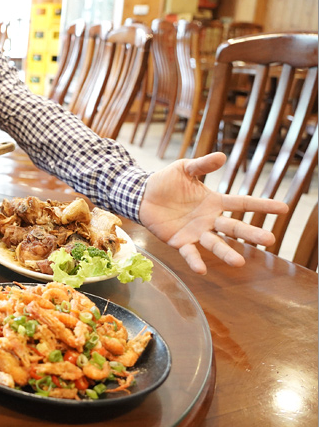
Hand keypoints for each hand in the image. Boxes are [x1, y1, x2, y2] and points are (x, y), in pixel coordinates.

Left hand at [139, 152, 288, 273]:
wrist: (142, 195)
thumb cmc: (166, 181)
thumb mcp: (185, 168)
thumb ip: (202, 165)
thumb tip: (222, 156)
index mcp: (215, 202)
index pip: (242, 204)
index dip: (262, 206)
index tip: (284, 208)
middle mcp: (210, 219)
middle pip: (234, 227)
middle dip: (251, 234)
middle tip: (269, 240)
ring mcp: (196, 232)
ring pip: (215, 244)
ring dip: (226, 253)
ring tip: (239, 263)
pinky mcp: (180, 241)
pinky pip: (190, 253)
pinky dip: (196, 261)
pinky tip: (202, 270)